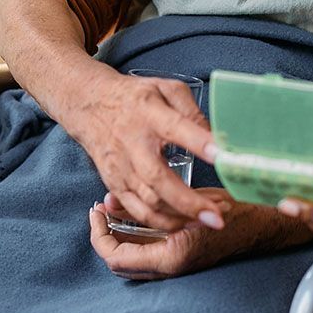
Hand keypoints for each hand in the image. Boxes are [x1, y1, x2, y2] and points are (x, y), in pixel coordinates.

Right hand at [54, 70, 221, 233]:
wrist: (88, 105)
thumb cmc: (134, 98)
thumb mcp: (165, 88)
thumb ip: (192, 110)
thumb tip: (216, 138)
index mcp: (149, 114)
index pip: (176, 128)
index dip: (200, 143)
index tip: (223, 157)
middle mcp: (133, 144)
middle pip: (158, 179)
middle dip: (189, 202)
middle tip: (217, 215)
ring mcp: (121, 168)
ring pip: (149, 202)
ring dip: (180, 217)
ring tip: (208, 221)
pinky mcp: (114, 184)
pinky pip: (137, 211)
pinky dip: (161, 223)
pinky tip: (183, 224)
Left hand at [88, 189, 244, 280]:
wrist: (256, 225)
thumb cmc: (226, 212)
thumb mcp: (183, 202)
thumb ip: (148, 204)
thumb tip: (111, 203)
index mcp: (170, 258)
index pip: (116, 256)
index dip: (99, 235)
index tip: (96, 212)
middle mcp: (169, 268)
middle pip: (118, 263)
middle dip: (104, 236)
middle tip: (99, 212)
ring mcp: (173, 267)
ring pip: (130, 259)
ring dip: (117, 236)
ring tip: (111, 211)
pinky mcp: (178, 259)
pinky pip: (144, 254)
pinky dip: (132, 237)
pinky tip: (131, 216)